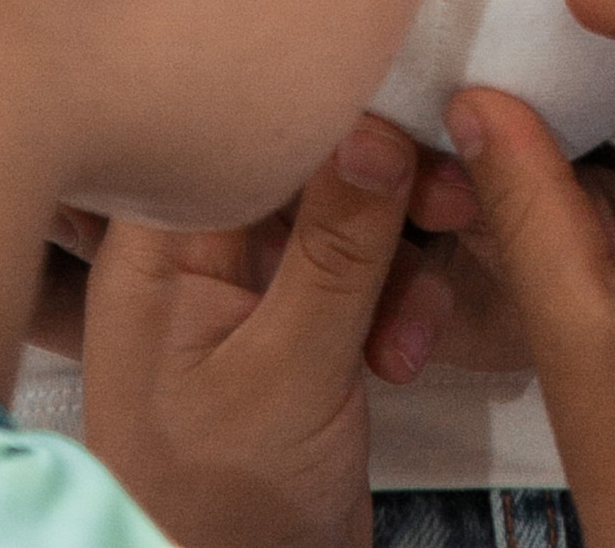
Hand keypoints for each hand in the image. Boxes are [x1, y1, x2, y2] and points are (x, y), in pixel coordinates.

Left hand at [84, 120, 440, 547]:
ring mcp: (248, 297)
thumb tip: (377, 125)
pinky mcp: (295, 333)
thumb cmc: (221, 512)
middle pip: (307, 166)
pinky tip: (406, 357)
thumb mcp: (290, 371)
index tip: (412, 109)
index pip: (246, 131)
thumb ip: (338, 246)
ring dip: (402, 258)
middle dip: (388, 185)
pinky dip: (397, 306)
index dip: (333, 108)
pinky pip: (360, 276)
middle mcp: (199, 259)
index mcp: (162, 249)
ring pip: (346, 218)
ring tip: (420, 320)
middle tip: (452, 201)